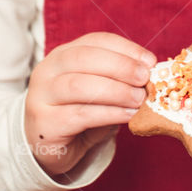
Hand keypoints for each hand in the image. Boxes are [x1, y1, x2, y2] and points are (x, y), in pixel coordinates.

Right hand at [24, 32, 156, 176]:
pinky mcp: (45, 123)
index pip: (95, 41)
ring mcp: (42, 96)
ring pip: (80, 85)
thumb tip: (150, 76)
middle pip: (84, 58)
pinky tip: (127, 115)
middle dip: (121, 66)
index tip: (150, 61)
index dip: (125, 48)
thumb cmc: (77, 115)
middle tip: (145, 79)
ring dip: (116, 91)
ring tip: (139, 99)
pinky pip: (80, 114)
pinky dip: (109, 113)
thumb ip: (117, 80)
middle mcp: (48, 70)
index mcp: (62, 55)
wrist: (46, 149)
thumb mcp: (96, 92)